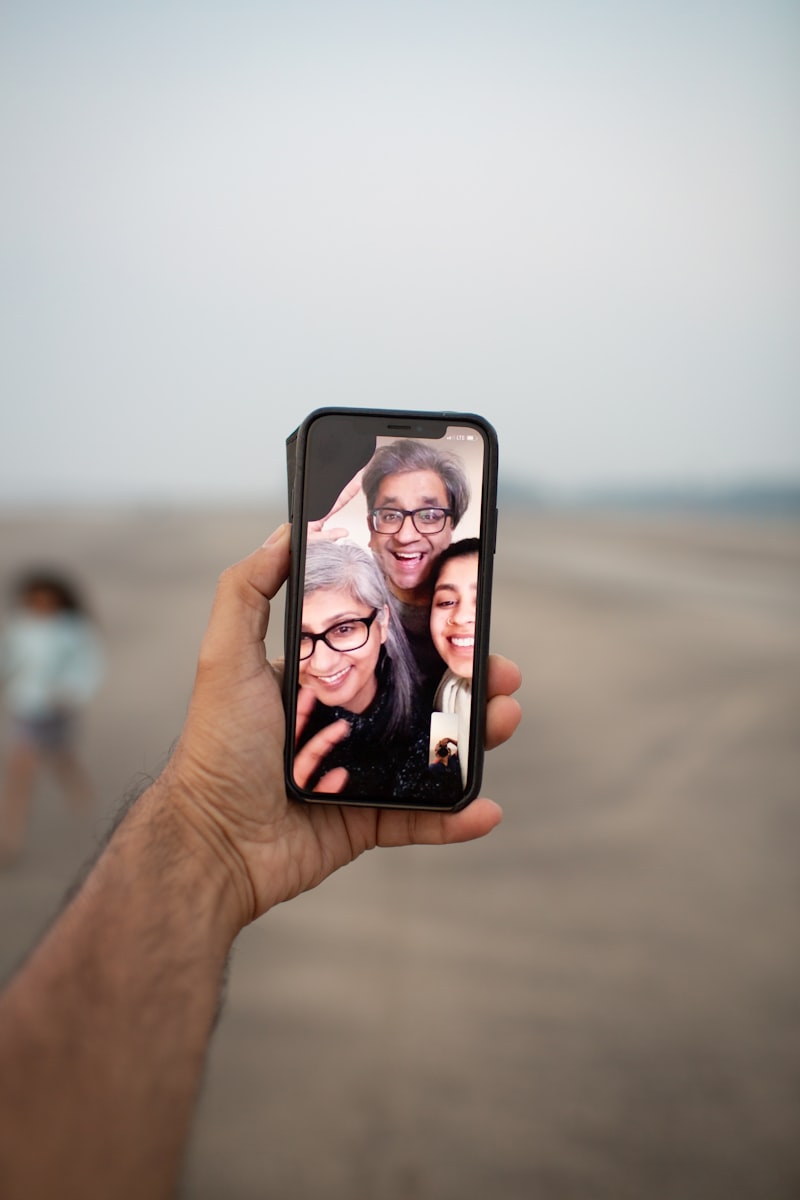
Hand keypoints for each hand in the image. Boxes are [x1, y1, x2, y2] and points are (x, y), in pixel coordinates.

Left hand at [165, 525, 521, 928]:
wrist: (211, 843)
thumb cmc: (216, 748)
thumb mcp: (225, 658)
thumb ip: (247, 591)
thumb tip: (283, 531)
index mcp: (320, 682)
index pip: (387, 648)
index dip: (430, 634)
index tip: (466, 619)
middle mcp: (344, 724)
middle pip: (422, 697)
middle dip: (469, 684)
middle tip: (501, 673)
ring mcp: (359, 774)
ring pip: (433, 753)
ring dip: (476, 738)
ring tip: (504, 718)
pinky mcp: (366, 822)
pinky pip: (420, 819)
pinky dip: (455, 817)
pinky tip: (485, 809)